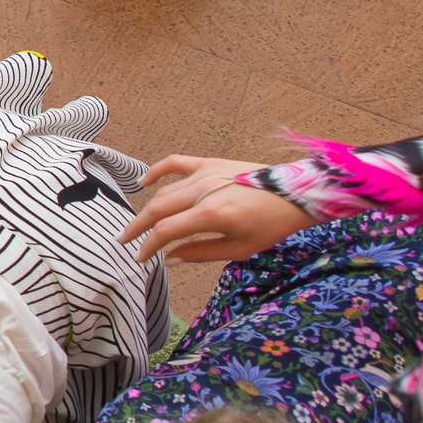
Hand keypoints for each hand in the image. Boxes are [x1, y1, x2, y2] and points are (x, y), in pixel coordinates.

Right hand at [120, 155, 310, 263]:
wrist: (297, 194)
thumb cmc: (271, 225)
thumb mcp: (239, 249)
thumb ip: (200, 253)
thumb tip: (170, 258)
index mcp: (211, 215)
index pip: (166, 230)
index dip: (148, 246)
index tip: (140, 258)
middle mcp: (203, 191)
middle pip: (158, 209)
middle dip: (138, 227)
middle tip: (125, 242)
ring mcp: (205, 174)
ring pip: (165, 191)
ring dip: (147, 209)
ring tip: (138, 224)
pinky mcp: (210, 163)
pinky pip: (176, 164)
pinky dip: (157, 171)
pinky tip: (145, 182)